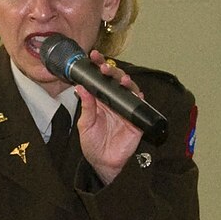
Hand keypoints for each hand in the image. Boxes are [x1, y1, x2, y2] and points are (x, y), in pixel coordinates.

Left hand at [73, 51, 146, 184]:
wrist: (103, 163)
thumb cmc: (93, 144)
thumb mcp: (85, 124)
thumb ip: (86, 106)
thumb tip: (80, 88)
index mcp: (100, 100)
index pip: (100, 79)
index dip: (98, 66)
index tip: (93, 56)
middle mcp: (114, 101)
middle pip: (116, 80)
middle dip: (111, 70)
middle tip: (104, 67)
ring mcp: (126, 109)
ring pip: (129, 90)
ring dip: (126, 82)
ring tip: (121, 79)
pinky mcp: (136, 120)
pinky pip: (140, 106)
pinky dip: (138, 98)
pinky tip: (135, 93)